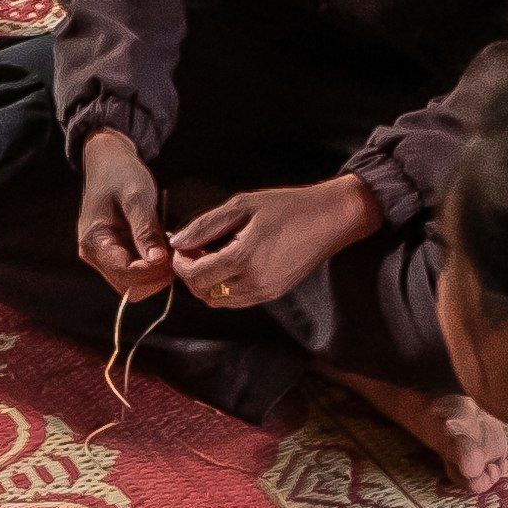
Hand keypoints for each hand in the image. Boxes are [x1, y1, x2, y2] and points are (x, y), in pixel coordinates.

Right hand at [70, 131, 174, 296]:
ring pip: (134, 284)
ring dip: (156, 273)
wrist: (110, 163)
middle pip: (129, 286)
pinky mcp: (115, 255)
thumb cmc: (121, 174)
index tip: (175, 256)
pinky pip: (136, 272)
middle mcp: (94, 255)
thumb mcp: (137, 197)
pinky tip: (164, 248)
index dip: (153, 271)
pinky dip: (153, 266)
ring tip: (172, 250)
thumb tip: (157, 261)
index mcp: (94, 242)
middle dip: (156, 276)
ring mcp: (104, 257)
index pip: (125, 274)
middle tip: (178, 255)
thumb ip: (145, 230)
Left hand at [167, 174, 382, 314]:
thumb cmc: (287, 207)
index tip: (183, 246)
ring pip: (218, 301)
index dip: (181, 263)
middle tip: (194, 250)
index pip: (196, 276)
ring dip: (207, 283)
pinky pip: (236, 300)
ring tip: (212, 255)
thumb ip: (205, 225)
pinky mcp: (273, 293)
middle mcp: (254, 282)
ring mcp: (265, 292)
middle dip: (191, 274)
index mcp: (244, 259)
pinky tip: (229, 263)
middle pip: (204, 293)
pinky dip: (223, 287)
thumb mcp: (241, 206)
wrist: (330, 218)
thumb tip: (177, 242)